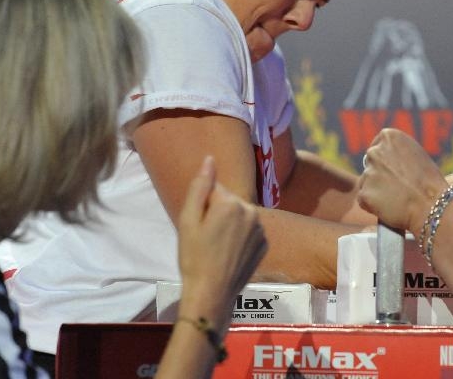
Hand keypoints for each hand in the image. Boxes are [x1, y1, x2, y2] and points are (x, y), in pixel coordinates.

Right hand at [176, 156, 267, 329]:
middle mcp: (252, 212)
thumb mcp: (188, 220)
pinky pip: (250, 233)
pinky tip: (229, 255)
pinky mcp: (265, 244)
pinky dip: (240, 239)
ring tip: (217, 248)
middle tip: (205, 239)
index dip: (202, 206)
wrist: (212, 293)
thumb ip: (200, 186)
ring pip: (240, 217)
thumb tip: (209, 159)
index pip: (214, 190)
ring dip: (230, 226)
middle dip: (217, 214)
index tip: (198, 226)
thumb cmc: (194, 257)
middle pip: (229, 202)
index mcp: (232, 203)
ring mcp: (261, 229)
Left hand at [357, 129, 448, 233]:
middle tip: (397, 187)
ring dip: (376, 191)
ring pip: (366, 183)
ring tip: (397, 198)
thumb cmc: (429, 181)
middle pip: (369, 164)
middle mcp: (374, 151)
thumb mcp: (415, 153)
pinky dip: (373, 206)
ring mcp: (368, 173)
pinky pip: (364, 200)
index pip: (378, 147)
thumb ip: (396, 151)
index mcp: (389, 137)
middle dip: (379, 175)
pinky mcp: (364, 194)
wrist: (433, 205)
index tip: (397, 172)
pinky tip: (391, 207)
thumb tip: (383, 155)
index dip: (386, 162)